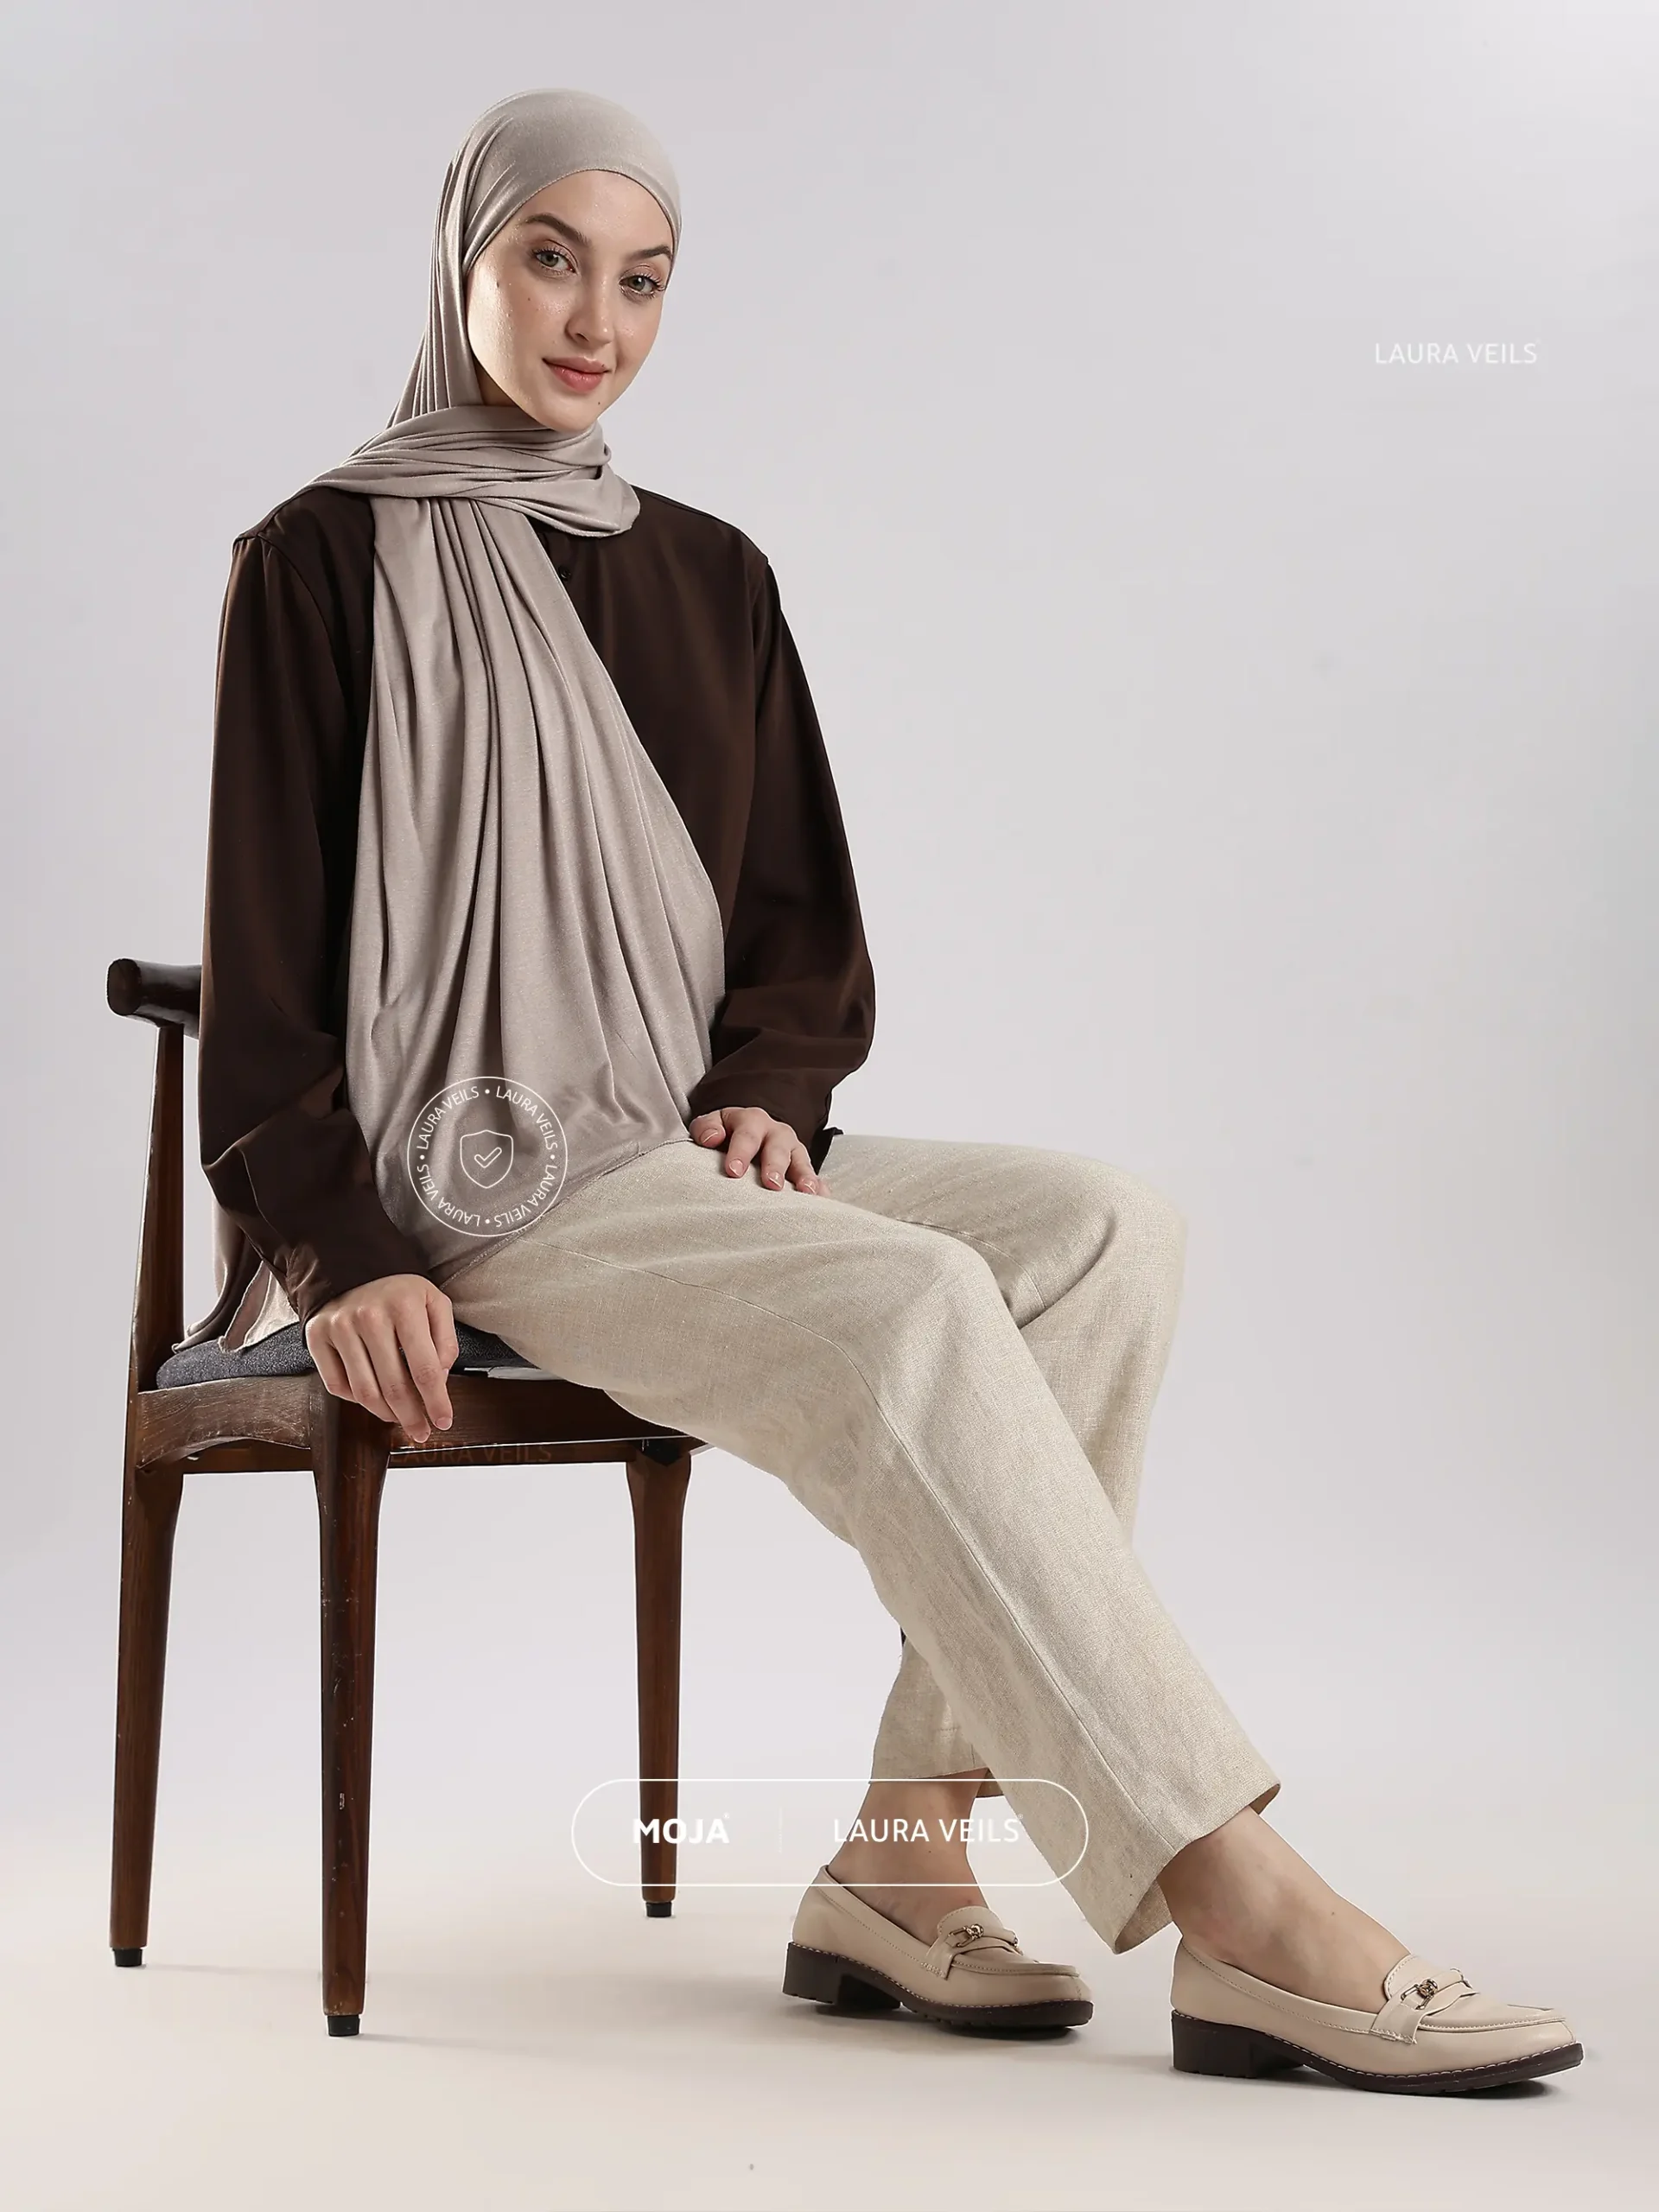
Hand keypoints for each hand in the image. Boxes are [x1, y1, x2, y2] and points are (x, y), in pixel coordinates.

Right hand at [306, 1273, 458, 1442]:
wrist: (353, 1266)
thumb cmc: (399, 1292)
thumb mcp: (434, 1302)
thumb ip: (445, 1340)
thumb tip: (440, 1379)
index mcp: (404, 1307)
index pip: (425, 1369)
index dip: (436, 1402)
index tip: (443, 1421)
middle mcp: (369, 1317)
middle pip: (393, 1387)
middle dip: (411, 1417)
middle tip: (421, 1431)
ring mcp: (339, 1327)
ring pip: (364, 1392)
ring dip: (385, 1414)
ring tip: (399, 1419)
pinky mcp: (316, 1336)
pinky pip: (337, 1385)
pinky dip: (356, 1400)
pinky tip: (372, 1398)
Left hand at [688, 1107, 827, 1193]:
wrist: (749, 1133)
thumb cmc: (727, 1134)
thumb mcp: (714, 1123)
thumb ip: (706, 1128)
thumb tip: (711, 1139)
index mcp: (751, 1121)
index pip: (746, 1135)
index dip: (740, 1152)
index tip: (733, 1171)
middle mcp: (776, 1133)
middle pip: (778, 1148)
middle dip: (775, 1166)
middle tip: (771, 1184)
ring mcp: (793, 1150)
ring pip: (801, 1161)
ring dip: (804, 1177)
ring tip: (806, 1193)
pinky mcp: (804, 1166)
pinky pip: (815, 1176)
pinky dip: (820, 1188)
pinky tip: (822, 1199)